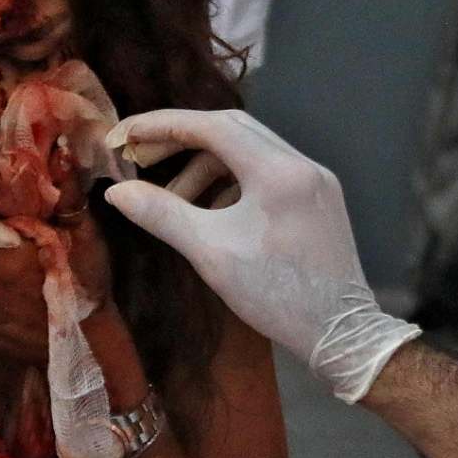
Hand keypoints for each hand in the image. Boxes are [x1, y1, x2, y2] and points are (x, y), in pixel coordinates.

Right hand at [107, 110, 419, 402]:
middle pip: (232, 129)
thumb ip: (162, 215)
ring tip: (175, 200)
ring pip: (251, 152)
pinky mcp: (321, 200)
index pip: (211, 125)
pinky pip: (270, 174)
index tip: (125, 134)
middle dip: (183, 140)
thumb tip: (115, 192)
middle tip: (143, 159)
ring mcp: (316, 181)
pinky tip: (213, 213)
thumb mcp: (211, 254)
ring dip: (208, 167)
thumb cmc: (276, 295)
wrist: (342, 332)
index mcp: (278, 171)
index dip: (162, 125)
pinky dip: (235, 183)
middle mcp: (302, 164)